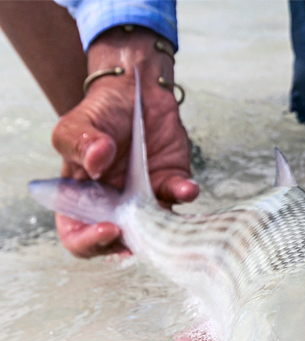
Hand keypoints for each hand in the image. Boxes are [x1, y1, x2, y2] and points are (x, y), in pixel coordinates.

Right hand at [53, 26, 197, 256]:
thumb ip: (78, 144)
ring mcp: (146, 199)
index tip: (109, 228)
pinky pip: (182, 197)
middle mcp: (115, 206)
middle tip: (142, 233)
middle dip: (133, 243)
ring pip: (157, 230)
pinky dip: (186, 194)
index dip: (90, 243)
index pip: (77, 236)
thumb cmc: (99, 113)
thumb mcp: (74, 126)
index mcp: (82, 200)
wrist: (134, 92)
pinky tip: (187, 187)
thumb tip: (97, 160)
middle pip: (121, 243)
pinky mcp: (172, 183)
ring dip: (165, 228)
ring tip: (167, 218)